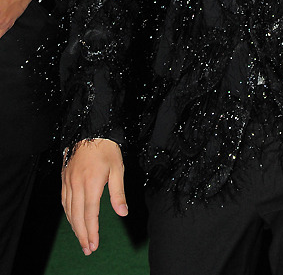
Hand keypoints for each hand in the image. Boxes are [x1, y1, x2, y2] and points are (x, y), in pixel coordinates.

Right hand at [62, 138, 127, 255]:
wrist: (90, 129)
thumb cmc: (107, 148)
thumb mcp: (117, 168)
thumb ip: (118, 192)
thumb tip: (122, 213)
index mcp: (91, 183)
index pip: (90, 214)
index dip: (92, 231)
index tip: (94, 245)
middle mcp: (77, 184)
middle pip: (77, 216)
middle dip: (82, 235)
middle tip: (88, 249)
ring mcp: (68, 181)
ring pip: (69, 210)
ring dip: (74, 227)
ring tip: (81, 239)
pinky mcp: (64, 177)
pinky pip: (64, 200)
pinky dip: (68, 213)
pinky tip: (73, 219)